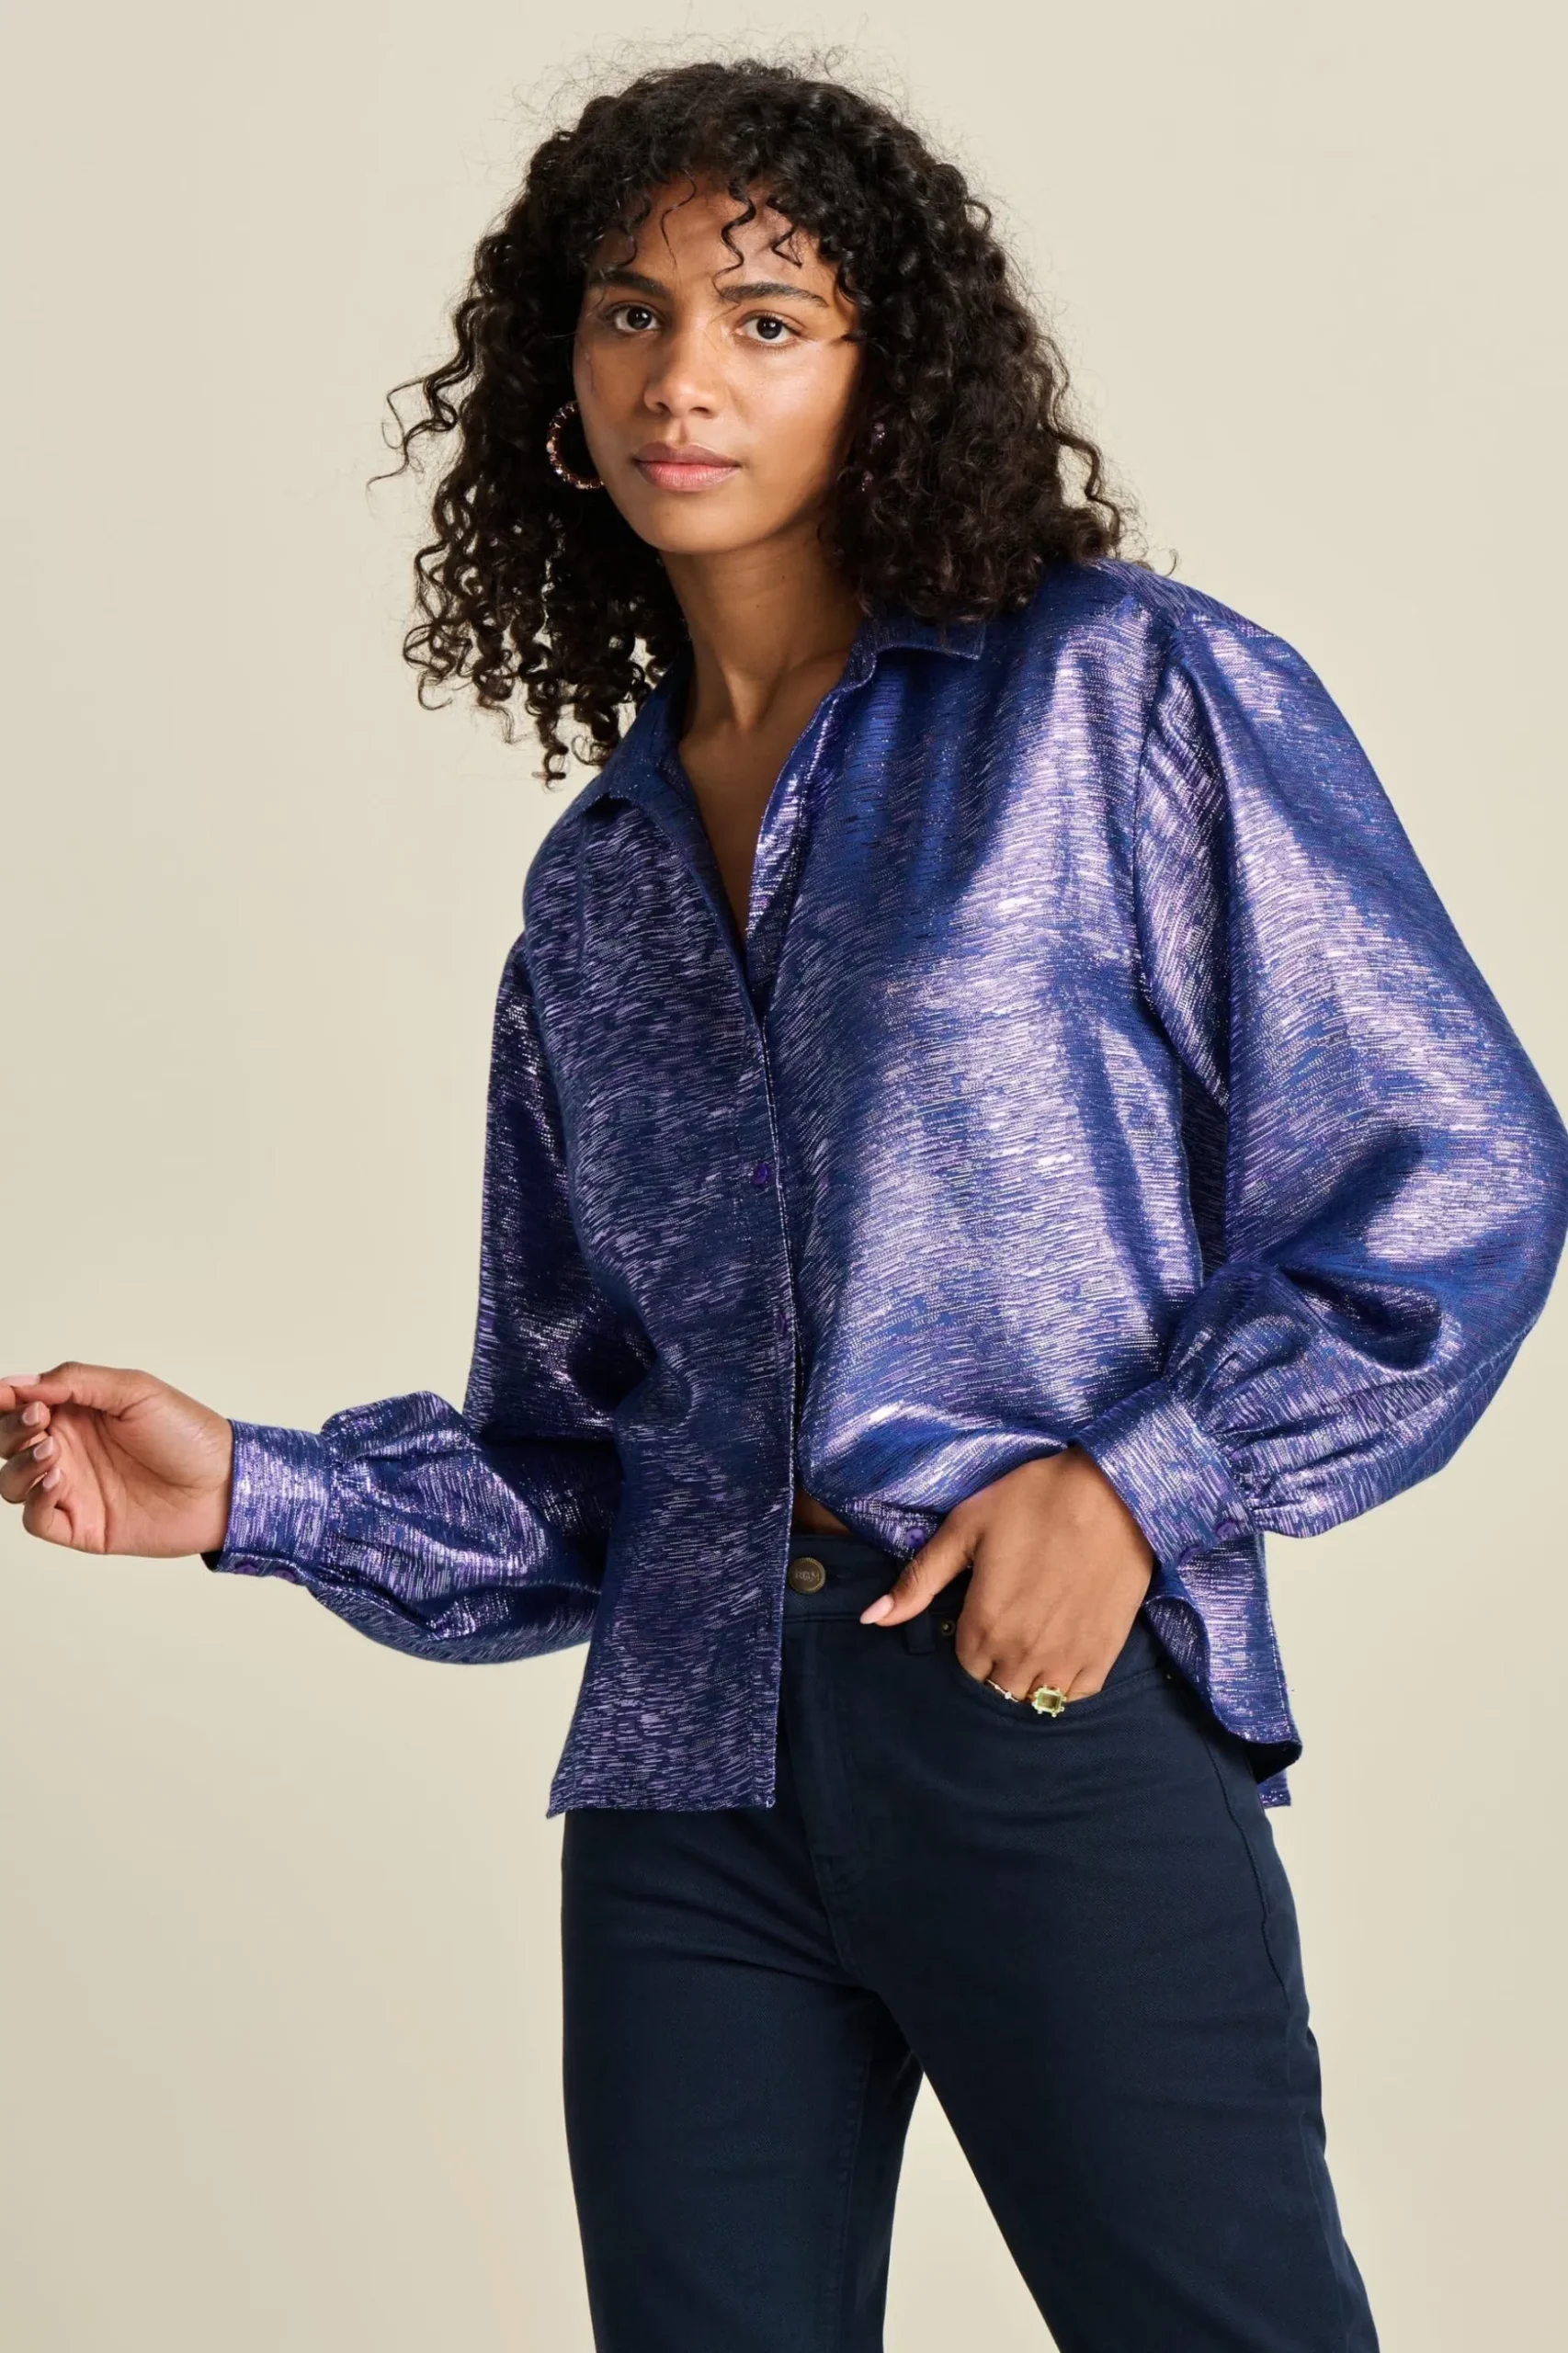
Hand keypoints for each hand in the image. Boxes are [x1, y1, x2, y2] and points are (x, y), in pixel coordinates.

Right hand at [0, 1363, 233, 1557]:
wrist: (223, 1484)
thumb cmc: (188, 1434)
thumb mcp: (134, 1390)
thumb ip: (75, 1381)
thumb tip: (21, 1384)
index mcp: (77, 1413)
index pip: (21, 1406)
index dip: (6, 1401)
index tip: (6, 1397)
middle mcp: (69, 1450)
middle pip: (7, 1443)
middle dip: (10, 1431)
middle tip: (38, 1421)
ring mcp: (72, 1489)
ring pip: (11, 1481)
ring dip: (20, 1464)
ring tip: (52, 1452)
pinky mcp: (80, 1525)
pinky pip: (35, 1519)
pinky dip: (35, 1501)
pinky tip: (58, 1481)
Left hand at [859, 1446, 1153, 1698]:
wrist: (1113, 1492)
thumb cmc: (1033, 1501)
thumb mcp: (966, 1530)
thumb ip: (919, 1580)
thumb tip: (870, 1618)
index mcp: (984, 1625)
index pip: (963, 1666)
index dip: (967, 1641)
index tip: (980, 1613)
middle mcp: (1022, 1654)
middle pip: (996, 1687)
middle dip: (993, 1663)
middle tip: (1008, 1620)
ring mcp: (1066, 1659)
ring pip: (1033, 1697)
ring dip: (1026, 1676)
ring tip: (1033, 1633)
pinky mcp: (1104, 1654)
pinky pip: (1074, 1693)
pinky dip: (1063, 1681)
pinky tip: (1060, 1647)